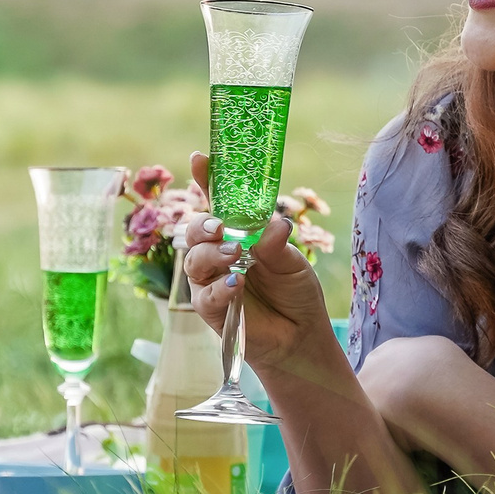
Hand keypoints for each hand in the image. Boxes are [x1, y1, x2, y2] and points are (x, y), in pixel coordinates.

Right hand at [180, 151, 338, 375]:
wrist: (301, 335)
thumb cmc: (295, 292)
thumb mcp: (293, 262)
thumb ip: (277, 244)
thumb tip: (272, 225)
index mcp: (238, 234)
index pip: (217, 203)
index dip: (206, 180)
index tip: (200, 158)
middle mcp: (219, 254)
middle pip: (194, 231)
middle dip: (202, 225)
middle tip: (220, 226)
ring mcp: (211, 282)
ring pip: (193, 261)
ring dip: (211, 254)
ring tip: (235, 256)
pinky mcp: (211, 310)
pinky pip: (204, 296)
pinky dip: (218, 288)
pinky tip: (235, 285)